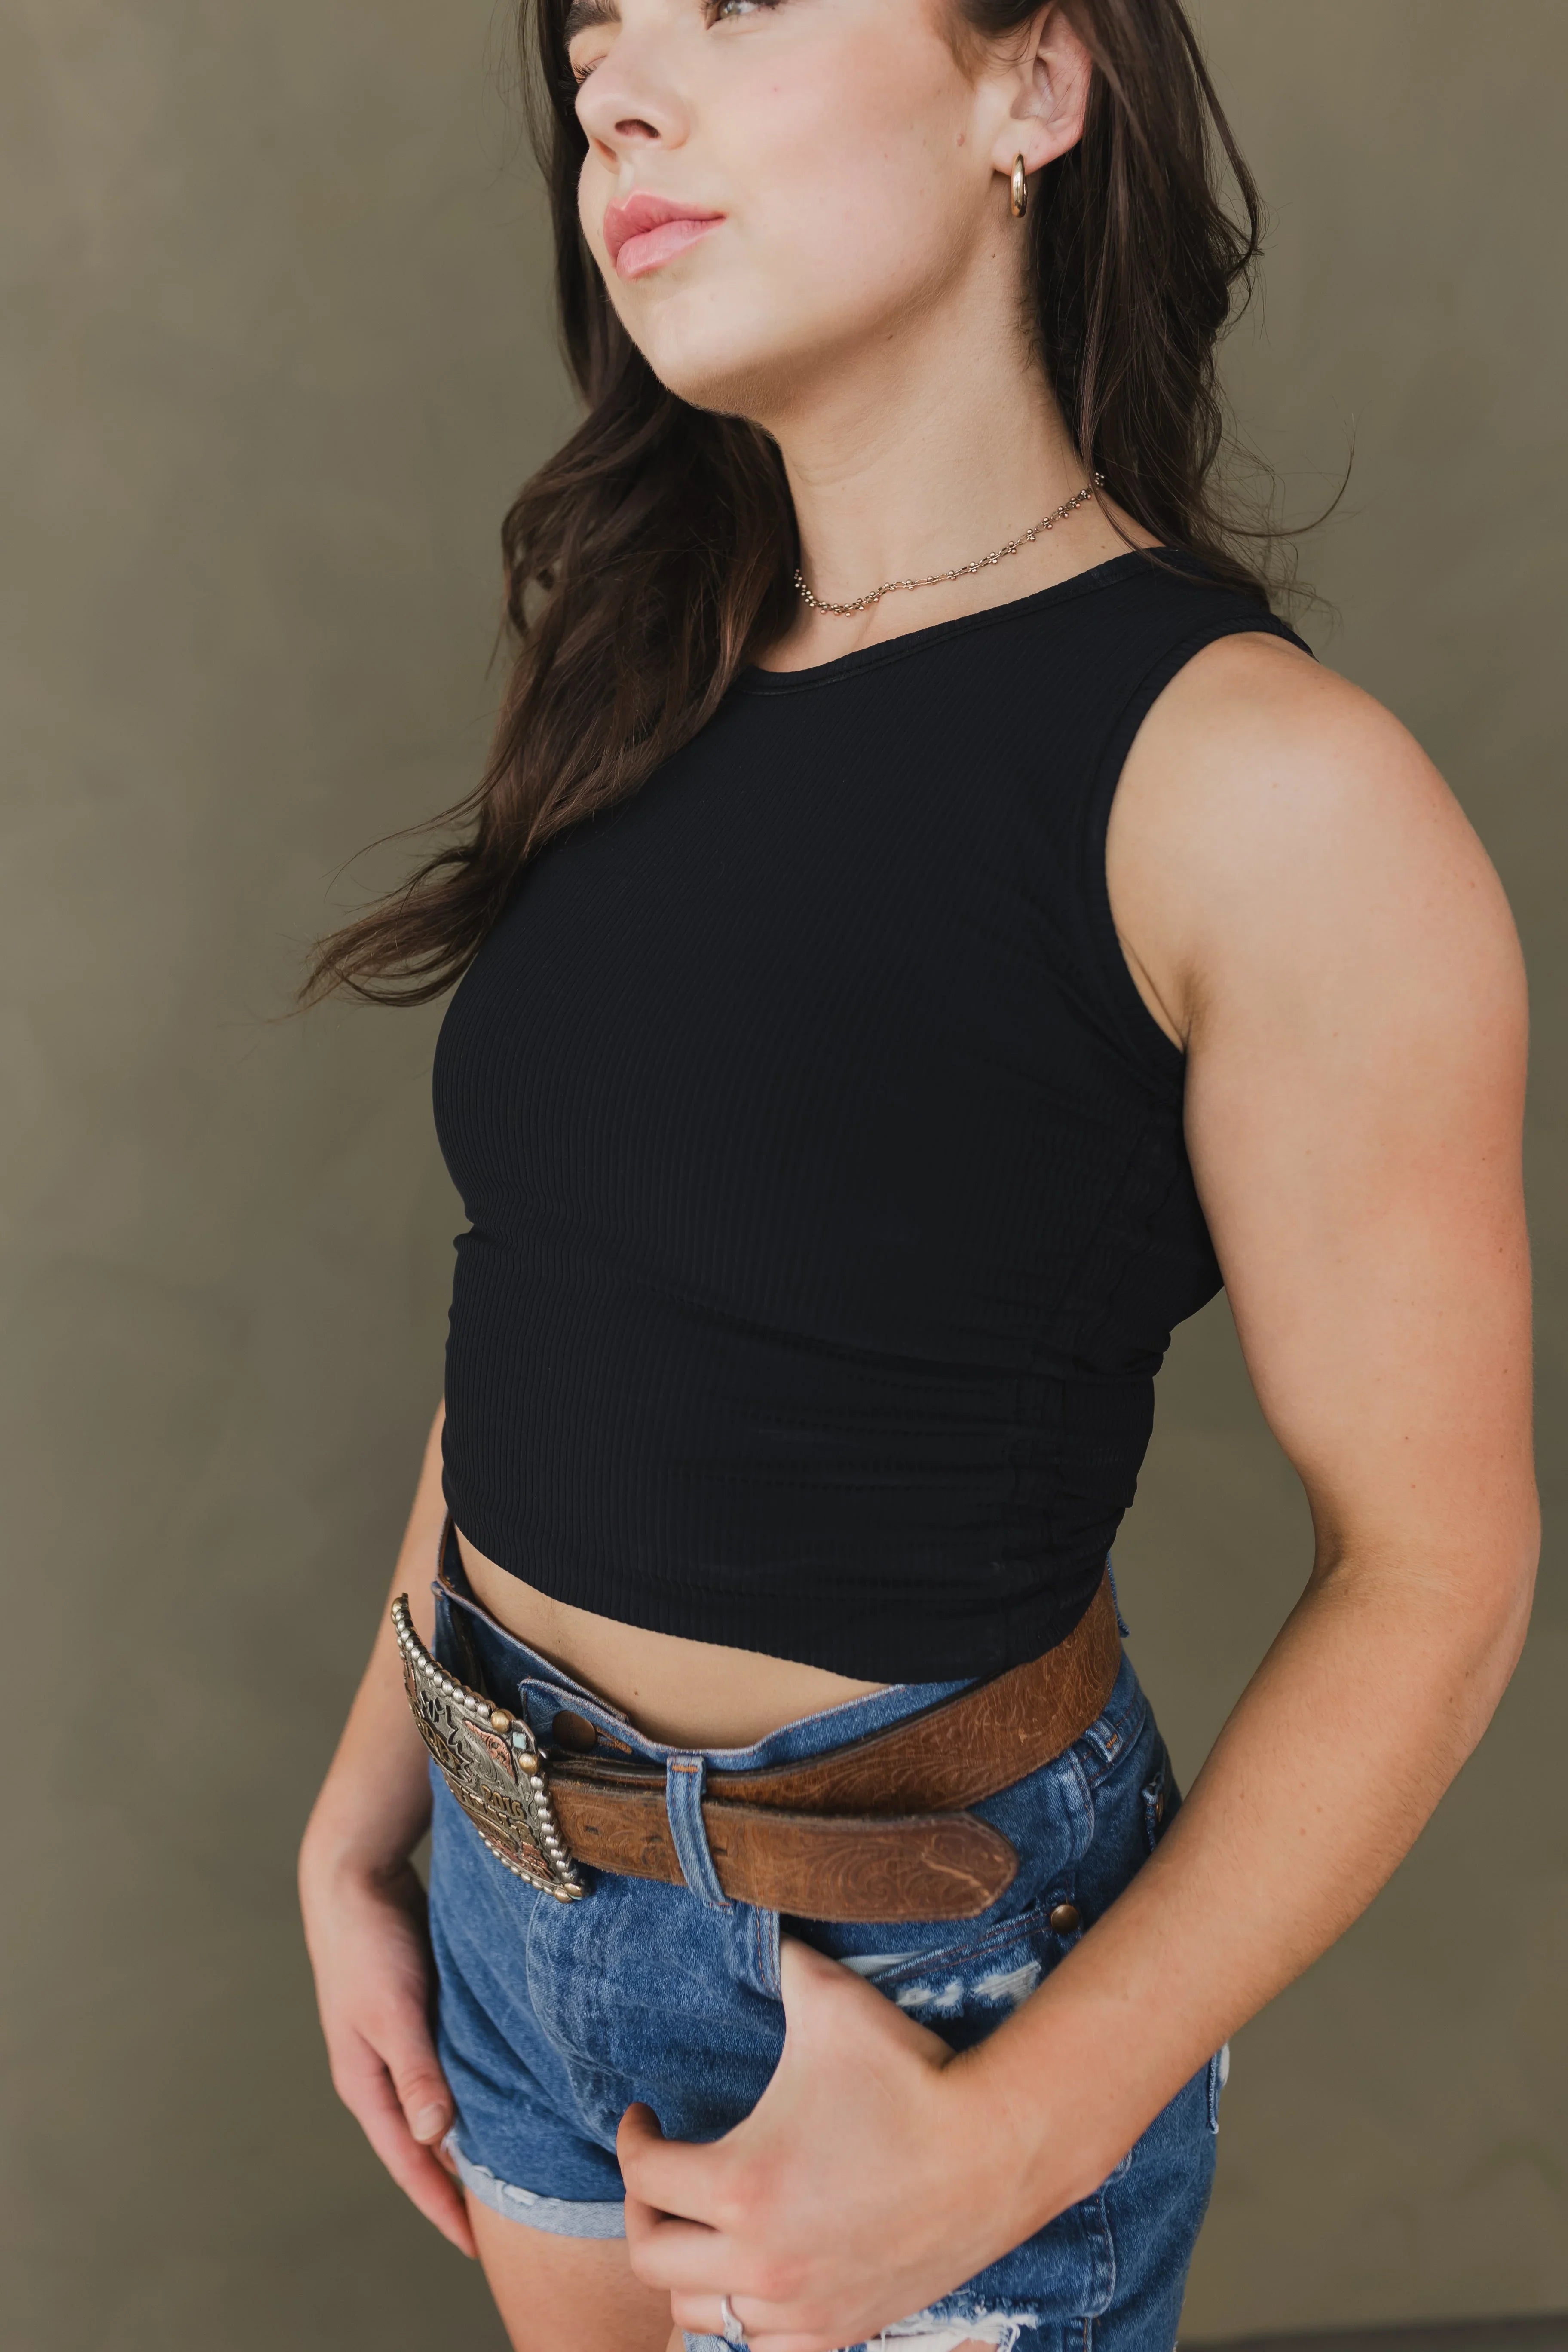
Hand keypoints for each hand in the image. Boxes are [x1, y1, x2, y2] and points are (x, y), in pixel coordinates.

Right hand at [299, 1849, 476, 2258]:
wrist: (356, 1874)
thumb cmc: (369, 1942)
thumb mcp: (393, 2009)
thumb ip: (415, 2071)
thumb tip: (435, 2136)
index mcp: (365, 2081)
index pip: (408, 2160)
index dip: (440, 2204)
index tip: (474, 2246)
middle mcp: (381, 2070)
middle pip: (423, 2141)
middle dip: (457, 2181)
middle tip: (506, 2216)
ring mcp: (399, 2041)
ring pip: (437, 2104)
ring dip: (467, 2133)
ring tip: (512, 2163)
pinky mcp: (419, 2012)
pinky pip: (448, 2066)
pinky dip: (472, 2088)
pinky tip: (502, 2092)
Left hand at [620, 1937, 1031, 2351]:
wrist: (998, 2146)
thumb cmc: (911, 2074)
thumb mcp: (832, 2002)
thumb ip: (783, 1961)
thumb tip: (762, 1928)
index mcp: (741, 2185)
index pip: (643, 2176)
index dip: (631, 2138)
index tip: (643, 2116)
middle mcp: (760, 2260)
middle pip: (651, 2259)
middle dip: (642, 2212)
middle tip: (658, 2177)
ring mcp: (801, 2304)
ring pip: (700, 2315)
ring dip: (689, 2272)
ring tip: (699, 2229)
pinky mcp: (843, 2328)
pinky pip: (762, 2348)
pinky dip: (744, 2318)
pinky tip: (752, 2276)